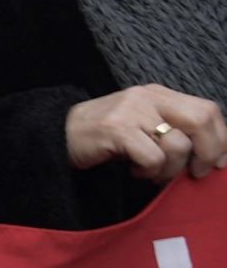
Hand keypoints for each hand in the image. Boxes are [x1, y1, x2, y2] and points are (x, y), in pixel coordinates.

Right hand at [65, 85, 226, 182]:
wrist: (58, 133)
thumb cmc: (108, 137)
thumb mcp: (145, 125)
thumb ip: (174, 130)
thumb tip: (215, 156)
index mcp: (159, 94)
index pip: (208, 109)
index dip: (220, 139)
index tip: (217, 164)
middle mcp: (147, 97)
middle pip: (201, 118)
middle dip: (208, 152)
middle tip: (196, 173)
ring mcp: (131, 111)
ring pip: (178, 144)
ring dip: (171, 170)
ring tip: (152, 172)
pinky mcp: (116, 129)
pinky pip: (153, 158)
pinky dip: (149, 172)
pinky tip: (134, 170)